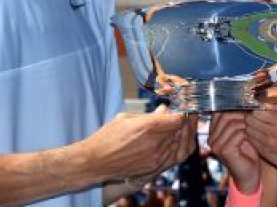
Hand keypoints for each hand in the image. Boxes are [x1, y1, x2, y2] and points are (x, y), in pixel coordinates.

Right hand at [83, 105, 197, 179]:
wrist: (96, 162)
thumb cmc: (108, 137)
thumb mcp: (126, 118)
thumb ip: (149, 114)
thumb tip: (165, 109)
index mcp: (149, 126)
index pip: (178, 118)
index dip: (180, 112)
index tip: (178, 108)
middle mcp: (156, 143)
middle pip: (180, 130)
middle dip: (180, 122)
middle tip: (177, 116)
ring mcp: (156, 158)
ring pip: (178, 143)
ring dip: (177, 135)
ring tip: (172, 128)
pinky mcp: (154, 168)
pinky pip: (172, 156)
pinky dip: (173, 147)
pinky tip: (168, 141)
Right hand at [208, 112, 260, 193]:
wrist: (249, 174)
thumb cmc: (247, 151)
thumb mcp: (242, 131)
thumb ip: (238, 118)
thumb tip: (243, 99)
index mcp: (213, 131)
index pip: (219, 111)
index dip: (233, 107)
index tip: (246, 106)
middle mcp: (211, 138)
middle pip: (225, 115)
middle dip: (241, 114)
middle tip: (253, 116)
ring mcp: (216, 145)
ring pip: (232, 123)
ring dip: (246, 123)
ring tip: (253, 127)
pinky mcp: (224, 151)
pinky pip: (237, 133)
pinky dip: (247, 133)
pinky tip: (252, 137)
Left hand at [245, 103, 276, 179]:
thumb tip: (264, 104)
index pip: (256, 112)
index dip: (254, 111)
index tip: (256, 113)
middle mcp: (272, 130)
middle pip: (250, 121)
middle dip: (250, 119)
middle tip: (253, 120)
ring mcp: (267, 142)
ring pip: (249, 131)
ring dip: (250, 128)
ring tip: (256, 129)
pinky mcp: (264, 152)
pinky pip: (251, 141)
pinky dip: (252, 138)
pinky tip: (258, 137)